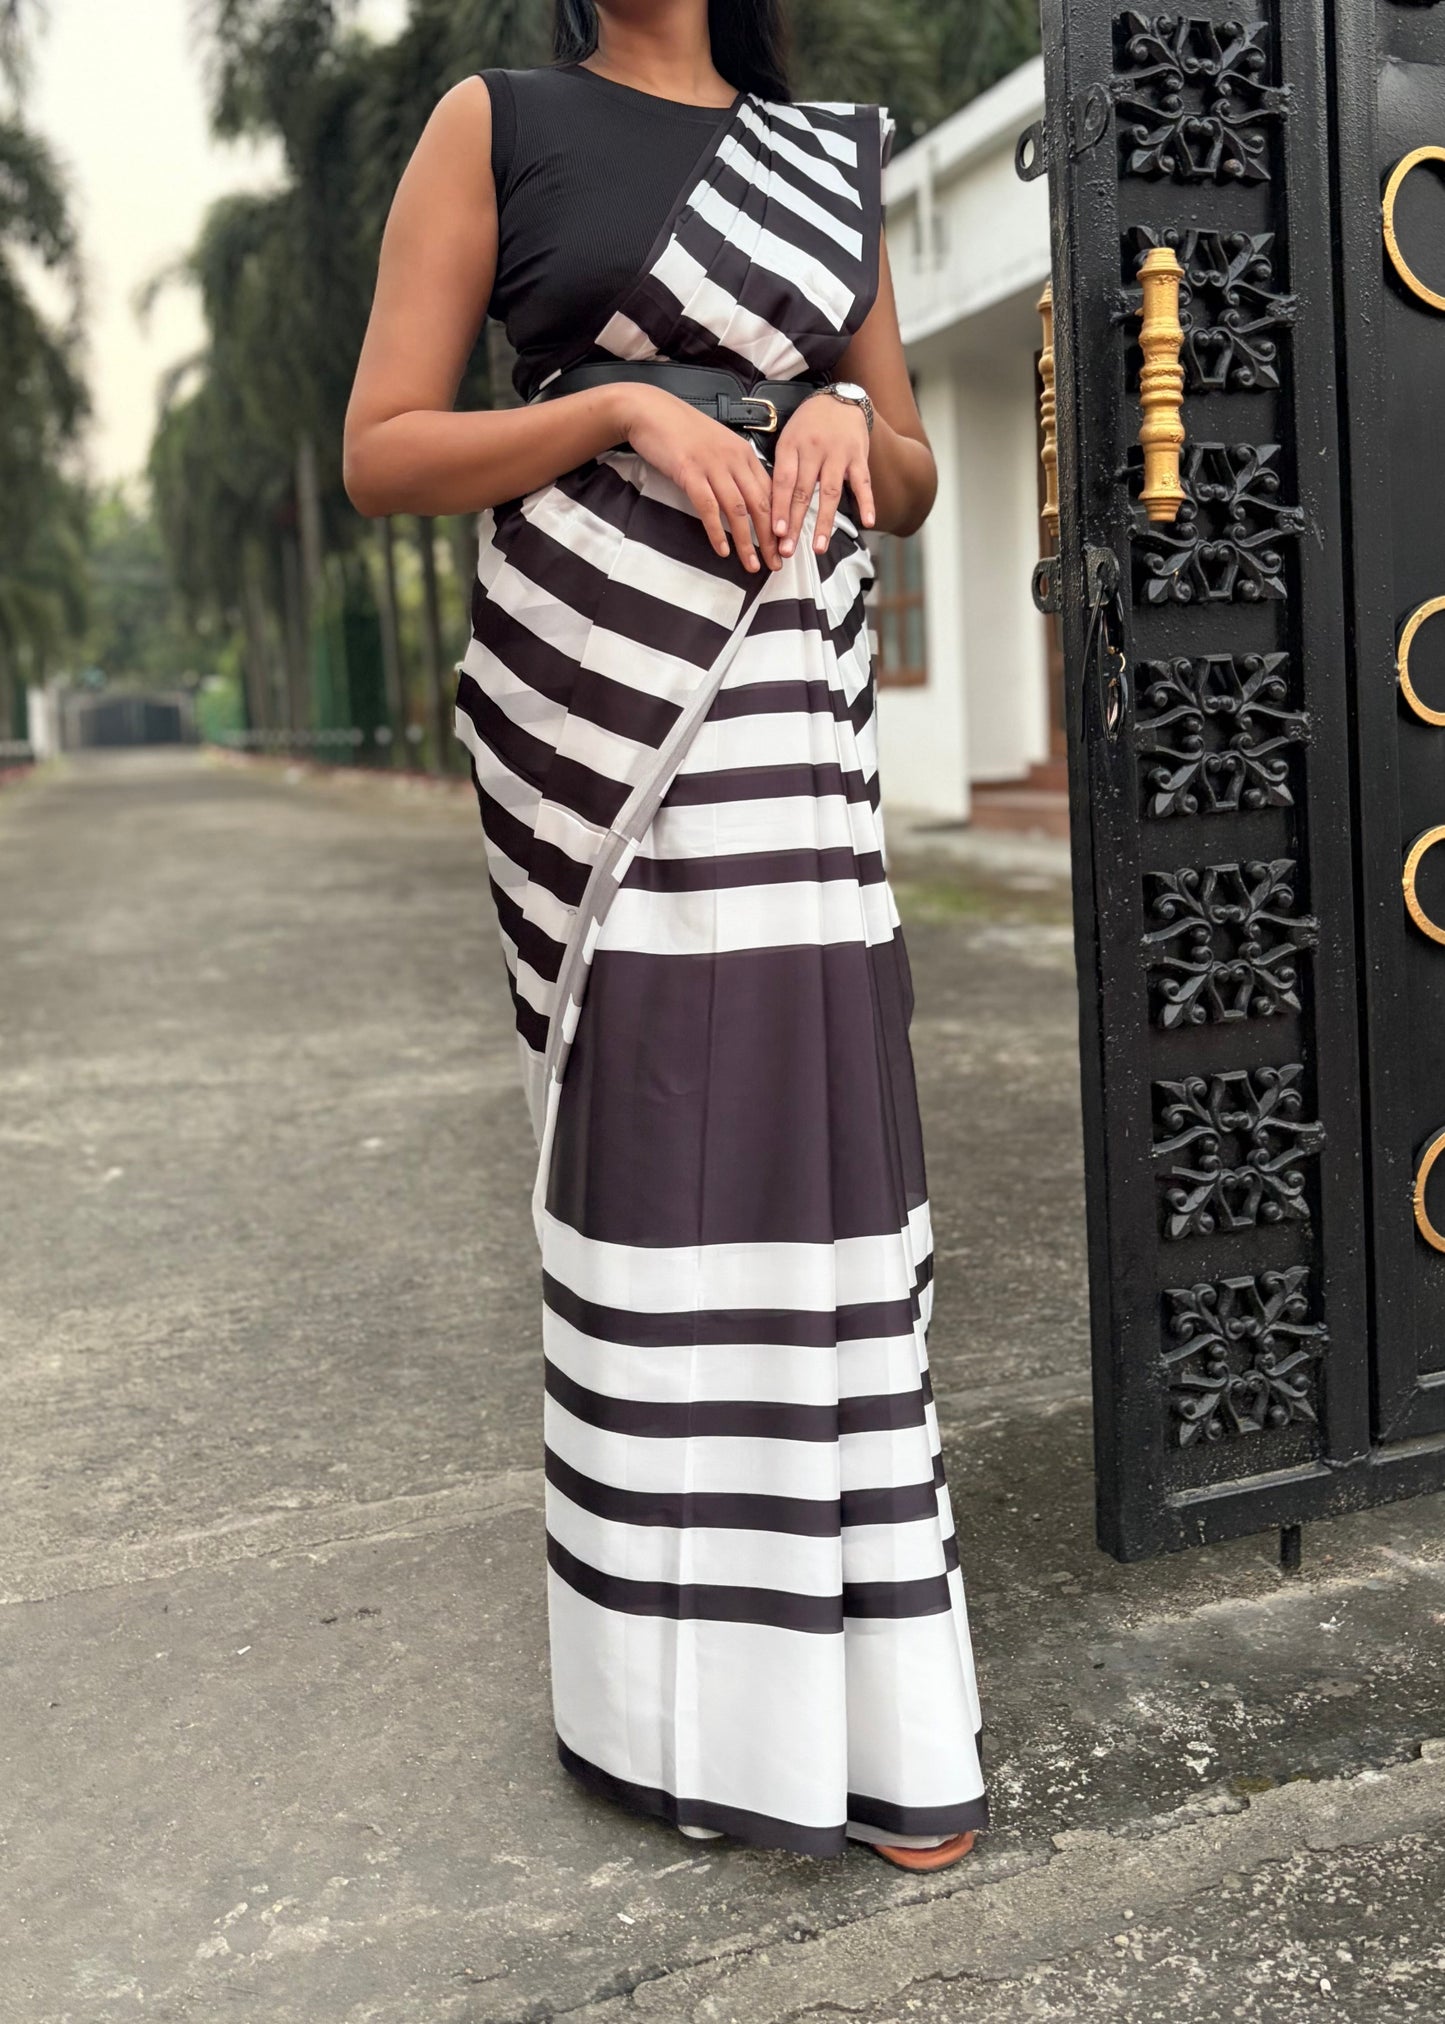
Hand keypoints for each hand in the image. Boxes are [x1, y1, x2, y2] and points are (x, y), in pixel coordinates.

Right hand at [615, 386, 781, 571]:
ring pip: (738, 510)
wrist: (650, 411)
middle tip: (776, 564)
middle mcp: (734, 459)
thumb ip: (733, 469)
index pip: (771, 492)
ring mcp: (712, 465)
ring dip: (747, 541)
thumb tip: (746, 498)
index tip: (784, 544)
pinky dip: (717, 531)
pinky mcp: (690, 472)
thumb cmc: (681, 430)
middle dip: (770, 538)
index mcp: (744, 453)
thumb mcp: (717, 446)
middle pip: (760, 505)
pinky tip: (722, 550)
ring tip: (752, 565)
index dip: (780, 521)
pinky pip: (708, 507)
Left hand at [770, 391, 873, 559]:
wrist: (839, 398)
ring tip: (818, 547)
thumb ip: (783, 469)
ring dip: (824, 522)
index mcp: (791, 446)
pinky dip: (867, 502)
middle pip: (803, 492)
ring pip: (830, 492)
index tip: (776, 532)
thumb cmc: (809, 425)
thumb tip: (772, 507)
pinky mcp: (859, 457)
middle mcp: (814, 450)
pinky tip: (867, 522)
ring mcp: (838, 454)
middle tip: (788, 549)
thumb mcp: (788, 439)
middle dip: (795, 524)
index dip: (780, 508)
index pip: (784, 482)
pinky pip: (863, 483)